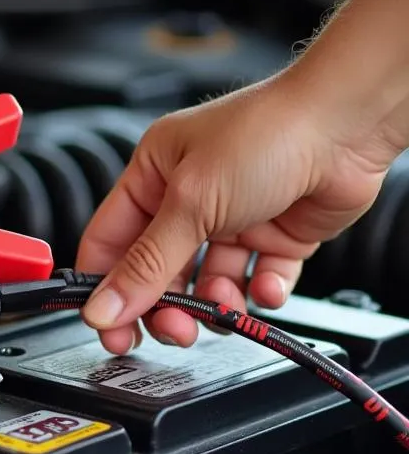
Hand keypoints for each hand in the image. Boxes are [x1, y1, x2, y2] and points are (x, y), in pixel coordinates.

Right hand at [75, 68, 394, 353]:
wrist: (349, 124)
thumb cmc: (268, 132)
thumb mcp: (190, 203)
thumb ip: (146, 265)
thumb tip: (103, 308)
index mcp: (153, 175)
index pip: (110, 242)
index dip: (105, 288)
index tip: (108, 328)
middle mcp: (188, 197)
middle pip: (159, 271)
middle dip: (164, 305)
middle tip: (172, 330)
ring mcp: (233, 218)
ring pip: (207, 282)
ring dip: (214, 303)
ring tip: (222, 306)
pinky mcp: (274, 235)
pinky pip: (257, 279)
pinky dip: (261, 291)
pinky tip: (265, 286)